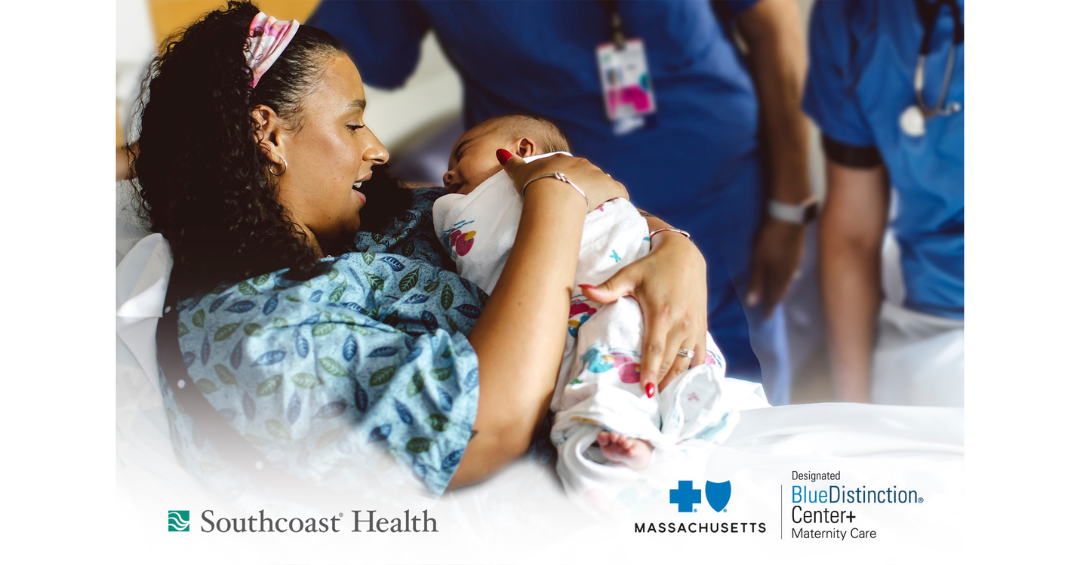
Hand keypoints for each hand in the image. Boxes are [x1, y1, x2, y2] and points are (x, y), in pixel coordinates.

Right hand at [498, 149, 626, 211]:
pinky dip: (619, 196)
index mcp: (563, 160)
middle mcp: (582, 164)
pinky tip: (617, 204)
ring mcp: (597, 175)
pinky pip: (619, 191)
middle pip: (586, 172)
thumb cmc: (534, 183)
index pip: (567, 166)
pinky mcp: (609, 188)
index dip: (565, 176)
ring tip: (594, 204)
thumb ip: (512, 163)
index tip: (562, 187)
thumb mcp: (519, 172)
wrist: (552, 195)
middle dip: (583, 184)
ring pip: (603, 180)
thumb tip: (500, 154)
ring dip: (600, 190)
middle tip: (576, 200)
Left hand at [581, 232, 708, 396]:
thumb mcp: (629, 274)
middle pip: (670, 362)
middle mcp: (681, 324)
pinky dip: (692, 372)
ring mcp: (694, 328)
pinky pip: (700, 356)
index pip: (655, 351)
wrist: (685, 254)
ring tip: (661, 398)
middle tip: (647, 404)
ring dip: (674, 381)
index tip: (645, 392)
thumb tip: (583, 289)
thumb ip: (608, 287)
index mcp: (662, 314)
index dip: (650, 373)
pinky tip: (682, 385)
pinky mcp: (702, 328)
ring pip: (685, 363)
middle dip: (660, 383)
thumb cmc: (653, 265)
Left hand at [746, 216, 805, 318]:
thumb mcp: (759, 260)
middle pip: (784, 288)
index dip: (770, 307)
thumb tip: (753, 303)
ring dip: (783, 286)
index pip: (776, 296)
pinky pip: (793, 268)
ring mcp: (797, 259)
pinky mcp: (798, 249)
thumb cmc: (770, 239)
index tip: (767, 318)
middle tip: (772, 306)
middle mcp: (792, 271)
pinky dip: (788, 274)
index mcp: (781, 276)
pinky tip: (788, 272)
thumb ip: (757, 281)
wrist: (789, 216)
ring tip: (778, 291)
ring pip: (789, 278)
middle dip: (777, 298)